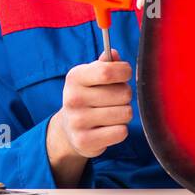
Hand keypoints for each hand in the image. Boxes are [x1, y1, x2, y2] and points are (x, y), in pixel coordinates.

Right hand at [46, 48, 132, 186]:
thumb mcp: (91, 76)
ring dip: (124, 113)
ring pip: (125, 113)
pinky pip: (121, 132)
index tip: (124, 74)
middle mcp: (73, 98)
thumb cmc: (87, 96)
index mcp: (74, 77)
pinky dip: (120, 130)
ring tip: (111, 113)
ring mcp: (77, 121)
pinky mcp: (85, 141)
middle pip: (123, 93)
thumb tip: (115, 54)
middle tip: (114, 99)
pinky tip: (108, 128)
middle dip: (126, 95)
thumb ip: (105, 64)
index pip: (108, 71)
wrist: (69, 129)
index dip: (124, 72)